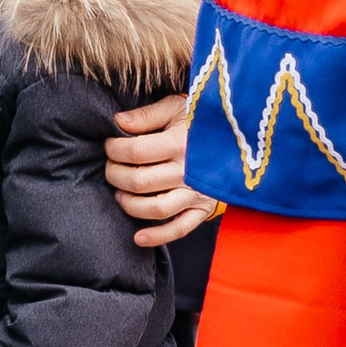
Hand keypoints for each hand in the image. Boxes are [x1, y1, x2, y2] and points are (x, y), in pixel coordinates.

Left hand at [105, 90, 223, 248]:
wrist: (236, 141)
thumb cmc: (197, 123)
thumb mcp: (175, 109)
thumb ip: (146, 115)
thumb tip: (118, 122)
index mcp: (180, 143)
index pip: (135, 152)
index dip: (114, 150)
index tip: (109, 146)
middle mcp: (189, 171)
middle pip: (139, 181)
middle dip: (115, 175)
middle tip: (110, 168)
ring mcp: (197, 193)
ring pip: (155, 208)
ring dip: (129, 204)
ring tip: (119, 193)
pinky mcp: (203, 209)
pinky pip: (180, 229)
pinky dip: (157, 236)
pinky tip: (137, 237)